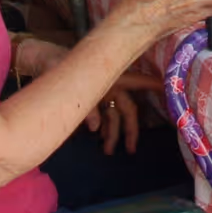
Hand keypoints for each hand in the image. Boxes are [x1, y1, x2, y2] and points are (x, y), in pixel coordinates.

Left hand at [15, 39, 152, 154]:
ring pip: (114, 116)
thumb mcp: (66, 82)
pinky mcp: (90, 98)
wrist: (42, 59)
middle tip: (131, 150)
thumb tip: (95, 127)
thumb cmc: (57, 63)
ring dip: (112, 134)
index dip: (153, 86)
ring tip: (107, 152)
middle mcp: (109, 84)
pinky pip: (102, 116)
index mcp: (109, 75)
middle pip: (127, 109)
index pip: (136, 81)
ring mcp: (100, 91)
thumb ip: (83, 107)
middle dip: (130, 130)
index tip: (169, 90)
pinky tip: (99, 140)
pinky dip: (102, 129)